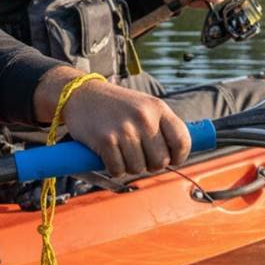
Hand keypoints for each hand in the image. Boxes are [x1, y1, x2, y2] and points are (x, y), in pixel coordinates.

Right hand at [34, 67, 190, 176]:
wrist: (82, 94)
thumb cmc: (118, 106)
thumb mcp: (145, 107)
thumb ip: (162, 127)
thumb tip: (177, 156)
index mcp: (158, 108)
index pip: (182, 141)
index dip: (179, 156)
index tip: (171, 160)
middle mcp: (144, 118)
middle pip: (161, 161)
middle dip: (151, 165)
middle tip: (141, 157)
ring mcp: (125, 129)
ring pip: (139, 168)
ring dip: (130, 167)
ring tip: (123, 153)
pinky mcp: (106, 140)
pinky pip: (118, 170)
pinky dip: (114, 169)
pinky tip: (110, 156)